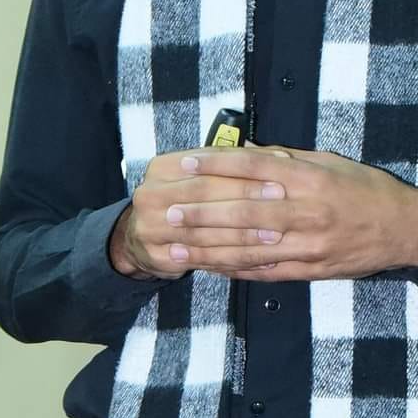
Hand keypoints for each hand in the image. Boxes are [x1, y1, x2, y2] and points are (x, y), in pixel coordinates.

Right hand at [107, 147, 289, 278]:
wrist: (137, 236)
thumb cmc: (178, 201)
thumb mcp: (197, 176)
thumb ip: (233, 166)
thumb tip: (279, 156)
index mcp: (162, 168)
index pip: (207, 165)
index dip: (244, 171)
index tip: (277, 177)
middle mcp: (151, 194)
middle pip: (204, 194)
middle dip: (246, 198)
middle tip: (280, 203)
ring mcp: (150, 227)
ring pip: (206, 230)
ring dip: (244, 234)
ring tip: (275, 235)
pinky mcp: (157, 256)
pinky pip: (203, 259)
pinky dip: (234, 260)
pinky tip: (259, 260)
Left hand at [142, 144, 417, 280]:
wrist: (406, 230)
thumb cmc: (365, 189)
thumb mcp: (329, 162)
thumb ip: (285, 159)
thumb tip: (243, 151)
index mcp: (310, 178)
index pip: (252, 170)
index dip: (214, 167)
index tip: (183, 164)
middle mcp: (307, 212)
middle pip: (244, 213)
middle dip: (202, 213)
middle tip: (168, 210)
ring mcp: (308, 246)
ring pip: (249, 247)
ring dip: (208, 247)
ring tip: (175, 244)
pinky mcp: (310, 270)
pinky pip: (264, 271)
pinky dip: (233, 269)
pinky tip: (207, 264)